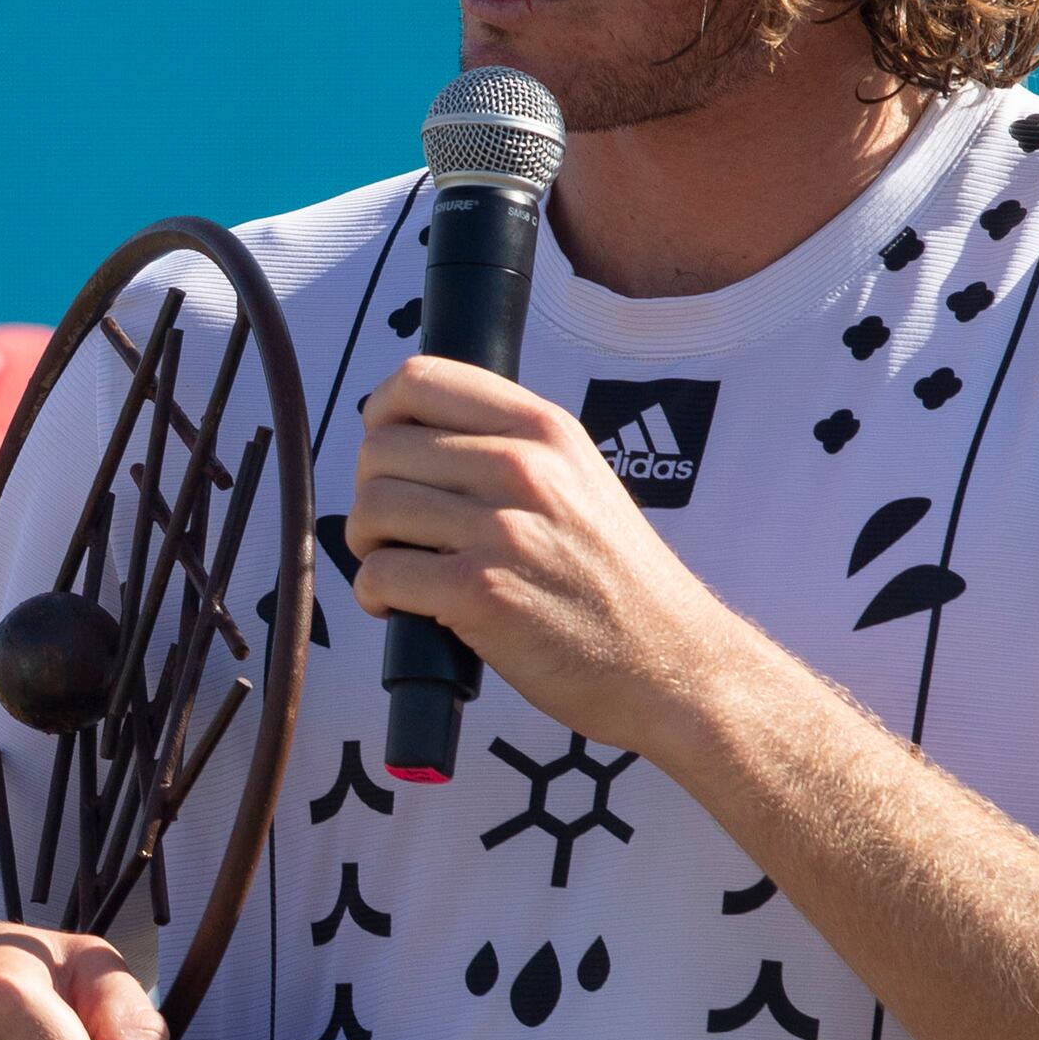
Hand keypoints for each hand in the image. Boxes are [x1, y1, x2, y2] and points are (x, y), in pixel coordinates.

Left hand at [342, 356, 749, 760]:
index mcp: (544, 428)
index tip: (386, 451)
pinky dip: (374, 594)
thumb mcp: (580, 478)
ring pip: (373, 508)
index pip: (421, 379)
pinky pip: (380, 572)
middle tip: (394, 530)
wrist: (671, 660)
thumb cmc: (616, 580)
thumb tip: (414, 435)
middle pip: (381, 448)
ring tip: (399, 567)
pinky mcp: (481, 593)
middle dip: (369, 493)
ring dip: (368, 545)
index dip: (381, 415)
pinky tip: (398, 607)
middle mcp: (524, 467)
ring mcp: (503, 529)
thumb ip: (510, 447)